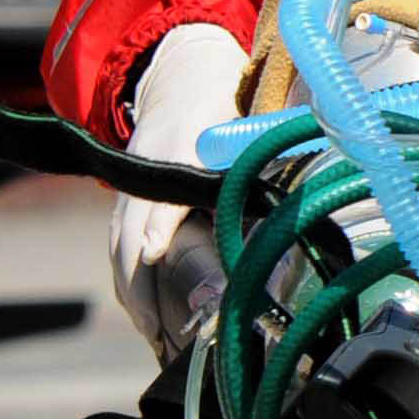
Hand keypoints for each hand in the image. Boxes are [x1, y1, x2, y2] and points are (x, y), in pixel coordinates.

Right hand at [111, 24, 252, 357]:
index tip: (154, 261)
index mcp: (172, 155)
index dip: (154, 232)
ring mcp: (130, 193)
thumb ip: (263, 161)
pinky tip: (151, 322)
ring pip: (120, 255)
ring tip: (159, 345)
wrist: (180, 73)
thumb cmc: (219, 100)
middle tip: (164, 339)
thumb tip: (298, 203)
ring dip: (137, 299)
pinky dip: (131, 287)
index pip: (156, 206)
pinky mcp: (128, 205)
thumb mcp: (245, 119)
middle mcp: (143, 179)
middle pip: (127, 243)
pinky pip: (120, 253)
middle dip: (142, 293)